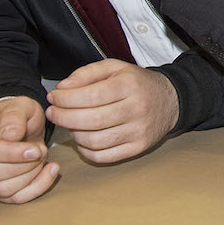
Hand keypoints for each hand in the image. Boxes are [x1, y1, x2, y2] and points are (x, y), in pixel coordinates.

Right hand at [0, 95, 58, 203]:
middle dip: (23, 165)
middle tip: (42, 150)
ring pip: (1, 189)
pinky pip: (15, 199)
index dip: (10, 153)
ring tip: (43, 158)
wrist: (21, 127)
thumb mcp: (20, 105)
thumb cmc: (18, 116)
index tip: (35, 150)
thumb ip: (14, 116)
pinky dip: (37, 187)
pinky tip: (49, 171)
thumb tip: (9, 136)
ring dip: (30, 176)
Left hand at [46, 59, 178, 163]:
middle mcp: (136, 109)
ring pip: (94, 141)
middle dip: (63, 118)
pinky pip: (103, 156)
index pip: (90, 96)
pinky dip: (85, 150)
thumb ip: (86, 73)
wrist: (170, 100)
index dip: (65, 99)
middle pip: (90, 120)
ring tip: (70, 124)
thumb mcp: (114, 68)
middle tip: (53, 113)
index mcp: (129, 85)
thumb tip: (62, 88)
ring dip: (74, 134)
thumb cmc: (136, 83)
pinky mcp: (138, 148)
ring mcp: (138, 131)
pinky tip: (82, 139)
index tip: (53, 98)